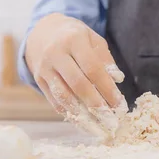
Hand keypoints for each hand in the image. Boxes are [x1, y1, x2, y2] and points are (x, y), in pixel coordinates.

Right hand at [25, 13, 126, 138]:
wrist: (42, 31)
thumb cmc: (74, 36)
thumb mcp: (92, 38)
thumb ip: (105, 59)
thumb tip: (117, 80)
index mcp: (74, 40)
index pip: (93, 69)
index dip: (107, 88)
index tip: (119, 104)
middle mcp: (56, 54)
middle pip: (78, 84)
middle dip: (96, 105)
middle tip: (111, 120)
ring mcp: (45, 68)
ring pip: (63, 96)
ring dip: (82, 115)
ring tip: (98, 127)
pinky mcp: (38, 80)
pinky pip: (54, 100)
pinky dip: (69, 113)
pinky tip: (83, 122)